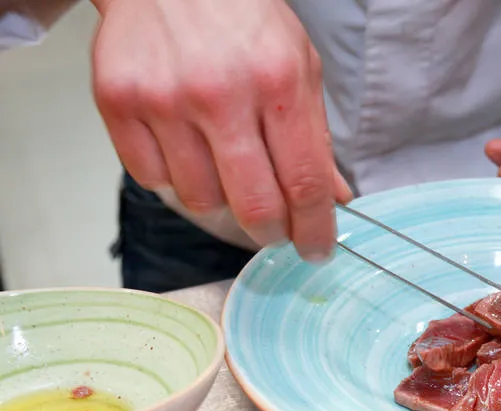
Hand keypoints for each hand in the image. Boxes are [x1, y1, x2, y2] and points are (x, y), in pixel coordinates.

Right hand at [90, 0, 350, 260]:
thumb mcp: (298, 66)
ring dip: (220, 197)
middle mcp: (220, 93)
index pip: (305, 184)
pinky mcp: (119, 102)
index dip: (315, 229)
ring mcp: (165, 100)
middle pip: (254, 206)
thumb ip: (314, 137)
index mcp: (278, 83)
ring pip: (200, 200)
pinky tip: (184, 143)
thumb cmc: (241, 19)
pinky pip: (152, 178)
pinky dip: (173, 174)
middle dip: (272, 232)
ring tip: (224, 161)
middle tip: (276, 230)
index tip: (317, 249)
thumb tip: (333, 198)